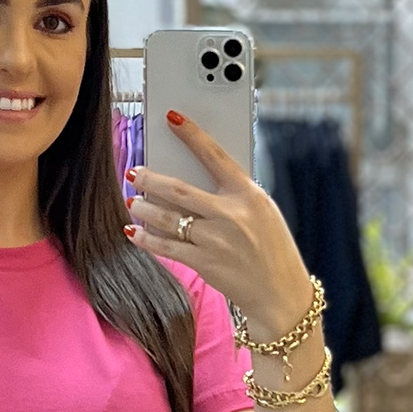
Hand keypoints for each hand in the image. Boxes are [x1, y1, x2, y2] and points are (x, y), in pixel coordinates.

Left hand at [125, 111, 311, 336]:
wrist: (280, 293)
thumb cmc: (272, 248)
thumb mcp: (262, 211)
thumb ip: (233, 194)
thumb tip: (193, 178)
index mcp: (249, 193)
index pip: (215, 155)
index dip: (191, 134)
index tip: (172, 118)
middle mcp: (231, 214)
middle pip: (179, 190)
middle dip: (151, 179)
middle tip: (133, 172)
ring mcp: (216, 240)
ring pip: (168, 218)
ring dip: (144, 208)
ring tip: (132, 201)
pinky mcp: (205, 263)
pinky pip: (168, 247)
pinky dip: (147, 239)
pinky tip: (134, 232)